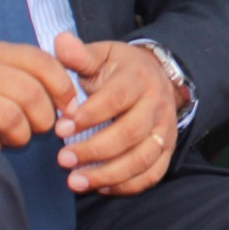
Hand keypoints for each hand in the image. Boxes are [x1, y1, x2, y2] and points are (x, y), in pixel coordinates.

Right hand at [0, 40, 75, 147]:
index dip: (63, 87)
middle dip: (45, 117)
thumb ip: (32, 73)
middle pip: (30, 92)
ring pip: (13, 118)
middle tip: (40, 129)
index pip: (40, 60)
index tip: (69, 107)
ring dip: (23, 136)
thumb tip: (74, 95)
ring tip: (14, 137)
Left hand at [50, 33, 180, 195]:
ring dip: (108, 174)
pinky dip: (127, 186)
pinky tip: (100, 187)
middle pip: (130, 133)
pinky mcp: (167, 149)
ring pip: (142, 158)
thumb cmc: (118, 69)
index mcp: (138, 79)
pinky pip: (152, 174)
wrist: (155, 77)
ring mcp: (165, 130)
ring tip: (75, 182)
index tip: (60, 128)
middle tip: (63, 160)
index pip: (116, 99)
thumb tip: (61, 41)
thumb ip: (79, 54)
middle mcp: (157, 105)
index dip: (89, 116)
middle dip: (94, 150)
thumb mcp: (101, 56)